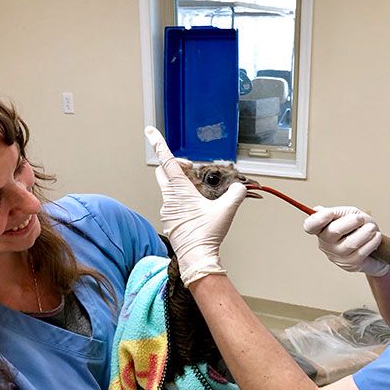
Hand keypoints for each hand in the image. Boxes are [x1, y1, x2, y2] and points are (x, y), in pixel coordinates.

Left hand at [145, 126, 246, 285]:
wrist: (197, 258)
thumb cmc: (206, 235)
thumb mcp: (226, 210)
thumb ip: (235, 194)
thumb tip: (239, 188)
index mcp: (180, 190)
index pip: (168, 162)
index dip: (159, 144)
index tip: (150, 131)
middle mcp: (169, 198)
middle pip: (165, 172)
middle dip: (176, 165)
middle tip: (191, 168)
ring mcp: (167, 210)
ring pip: (170, 188)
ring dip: (183, 185)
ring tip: (201, 193)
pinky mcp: (170, 220)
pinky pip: (173, 203)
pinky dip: (183, 199)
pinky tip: (197, 208)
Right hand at [303, 206, 389, 275]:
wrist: (377, 247)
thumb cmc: (360, 228)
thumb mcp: (350, 214)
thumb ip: (338, 212)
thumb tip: (317, 210)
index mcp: (322, 229)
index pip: (310, 226)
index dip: (317, 219)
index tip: (330, 213)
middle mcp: (326, 243)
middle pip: (332, 232)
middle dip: (350, 222)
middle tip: (360, 218)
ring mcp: (337, 255)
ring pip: (350, 243)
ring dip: (365, 233)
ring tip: (372, 228)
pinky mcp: (350, 264)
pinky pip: (361, 252)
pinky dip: (372, 242)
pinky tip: (376, 237)